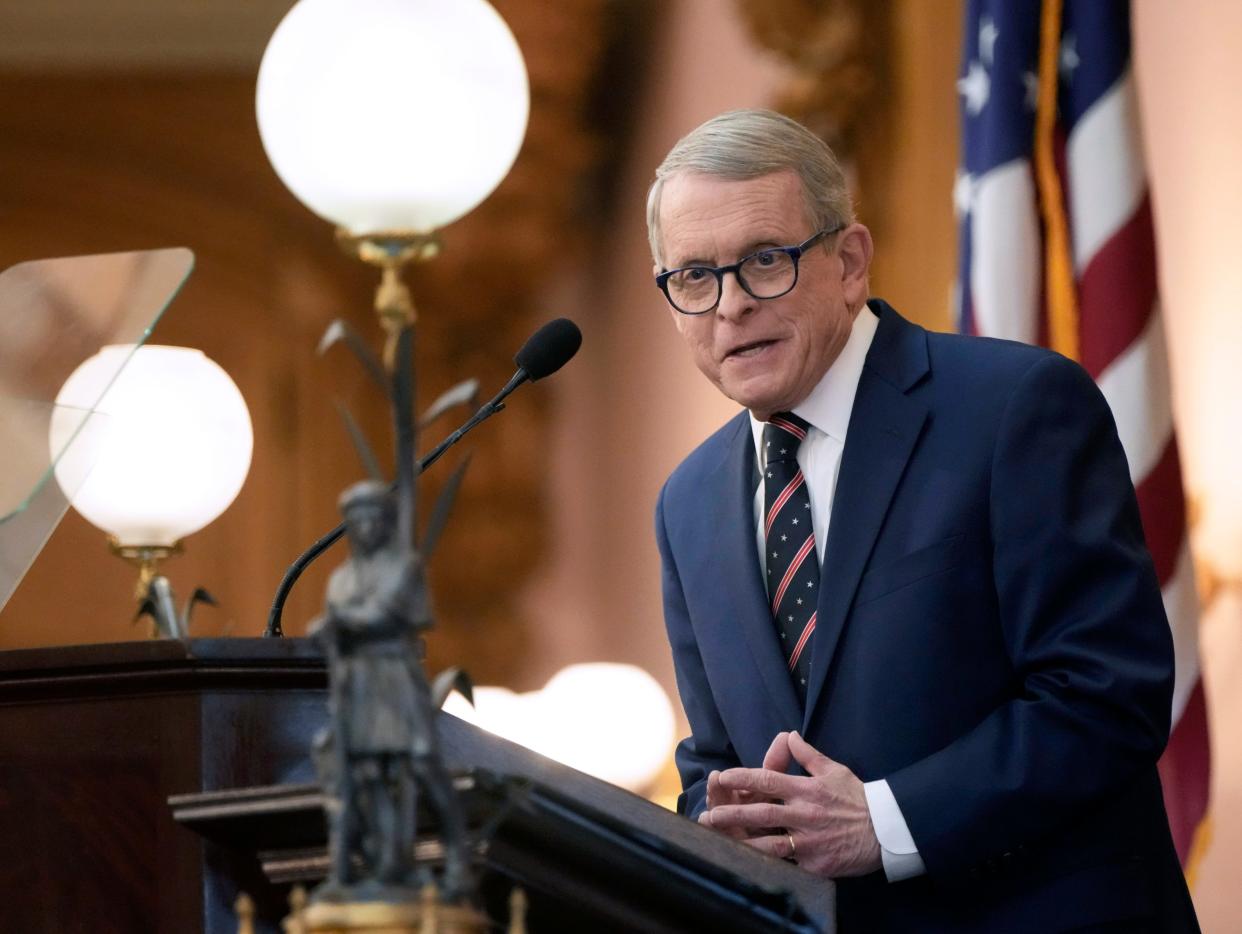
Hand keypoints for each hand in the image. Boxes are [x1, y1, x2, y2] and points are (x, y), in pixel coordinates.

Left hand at [706, 731, 881, 877]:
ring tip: (719, 842)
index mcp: (806, 789)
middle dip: (732, 814)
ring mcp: (809, 841)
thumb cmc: (857, 798)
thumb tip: (788, 735)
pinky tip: (746, 866)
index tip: (723, 776)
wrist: (885, 831)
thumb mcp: (834, 770)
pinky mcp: (815, 864)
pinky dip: (767, 865)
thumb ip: (807, 755)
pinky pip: (787, 864)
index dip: (743, 777)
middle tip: (708, 816)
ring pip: (768, 843)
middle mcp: (804, 814)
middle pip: (761, 813)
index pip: (768, 779)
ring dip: (742, 842)